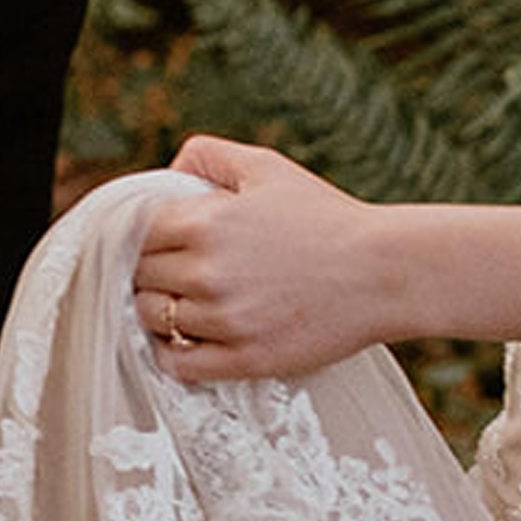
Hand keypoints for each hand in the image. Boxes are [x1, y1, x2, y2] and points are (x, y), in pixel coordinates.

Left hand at [131, 134, 400, 381]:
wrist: (383, 273)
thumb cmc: (327, 217)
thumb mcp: (267, 168)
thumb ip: (209, 156)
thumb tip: (168, 172)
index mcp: (205, 222)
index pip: (136, 234)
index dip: (147, 237)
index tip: (162, 243)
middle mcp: (207, 272)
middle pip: (139, 277)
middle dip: (151, 272)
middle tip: (174, 273)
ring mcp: (225, 319)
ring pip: (151, 319)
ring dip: (158, 311)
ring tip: (183, 303)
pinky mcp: (245, 358)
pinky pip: (177, 364)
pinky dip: (170, 353)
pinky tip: (185, 340)